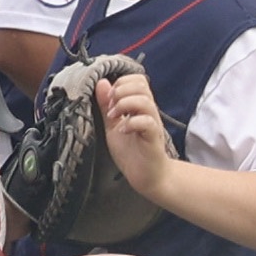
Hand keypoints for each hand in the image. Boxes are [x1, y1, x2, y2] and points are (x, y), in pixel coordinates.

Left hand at [96, 69, 171, 193]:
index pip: (136, 79)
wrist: (147, 176)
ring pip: (144, 100)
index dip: (120, 83)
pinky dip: (131, 123)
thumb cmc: (132, 152)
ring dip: (124, 105)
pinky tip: (123, 131)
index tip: (110, 100)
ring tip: (115, 118)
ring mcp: (152, 123)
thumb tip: (102, 83)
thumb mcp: (112, 125)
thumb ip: (107, 105)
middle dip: (121, 91)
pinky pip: (147, 121)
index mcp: (139, 105)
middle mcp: (148, 111)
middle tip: (111, 109)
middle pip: (141, 84)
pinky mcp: (153, 136)